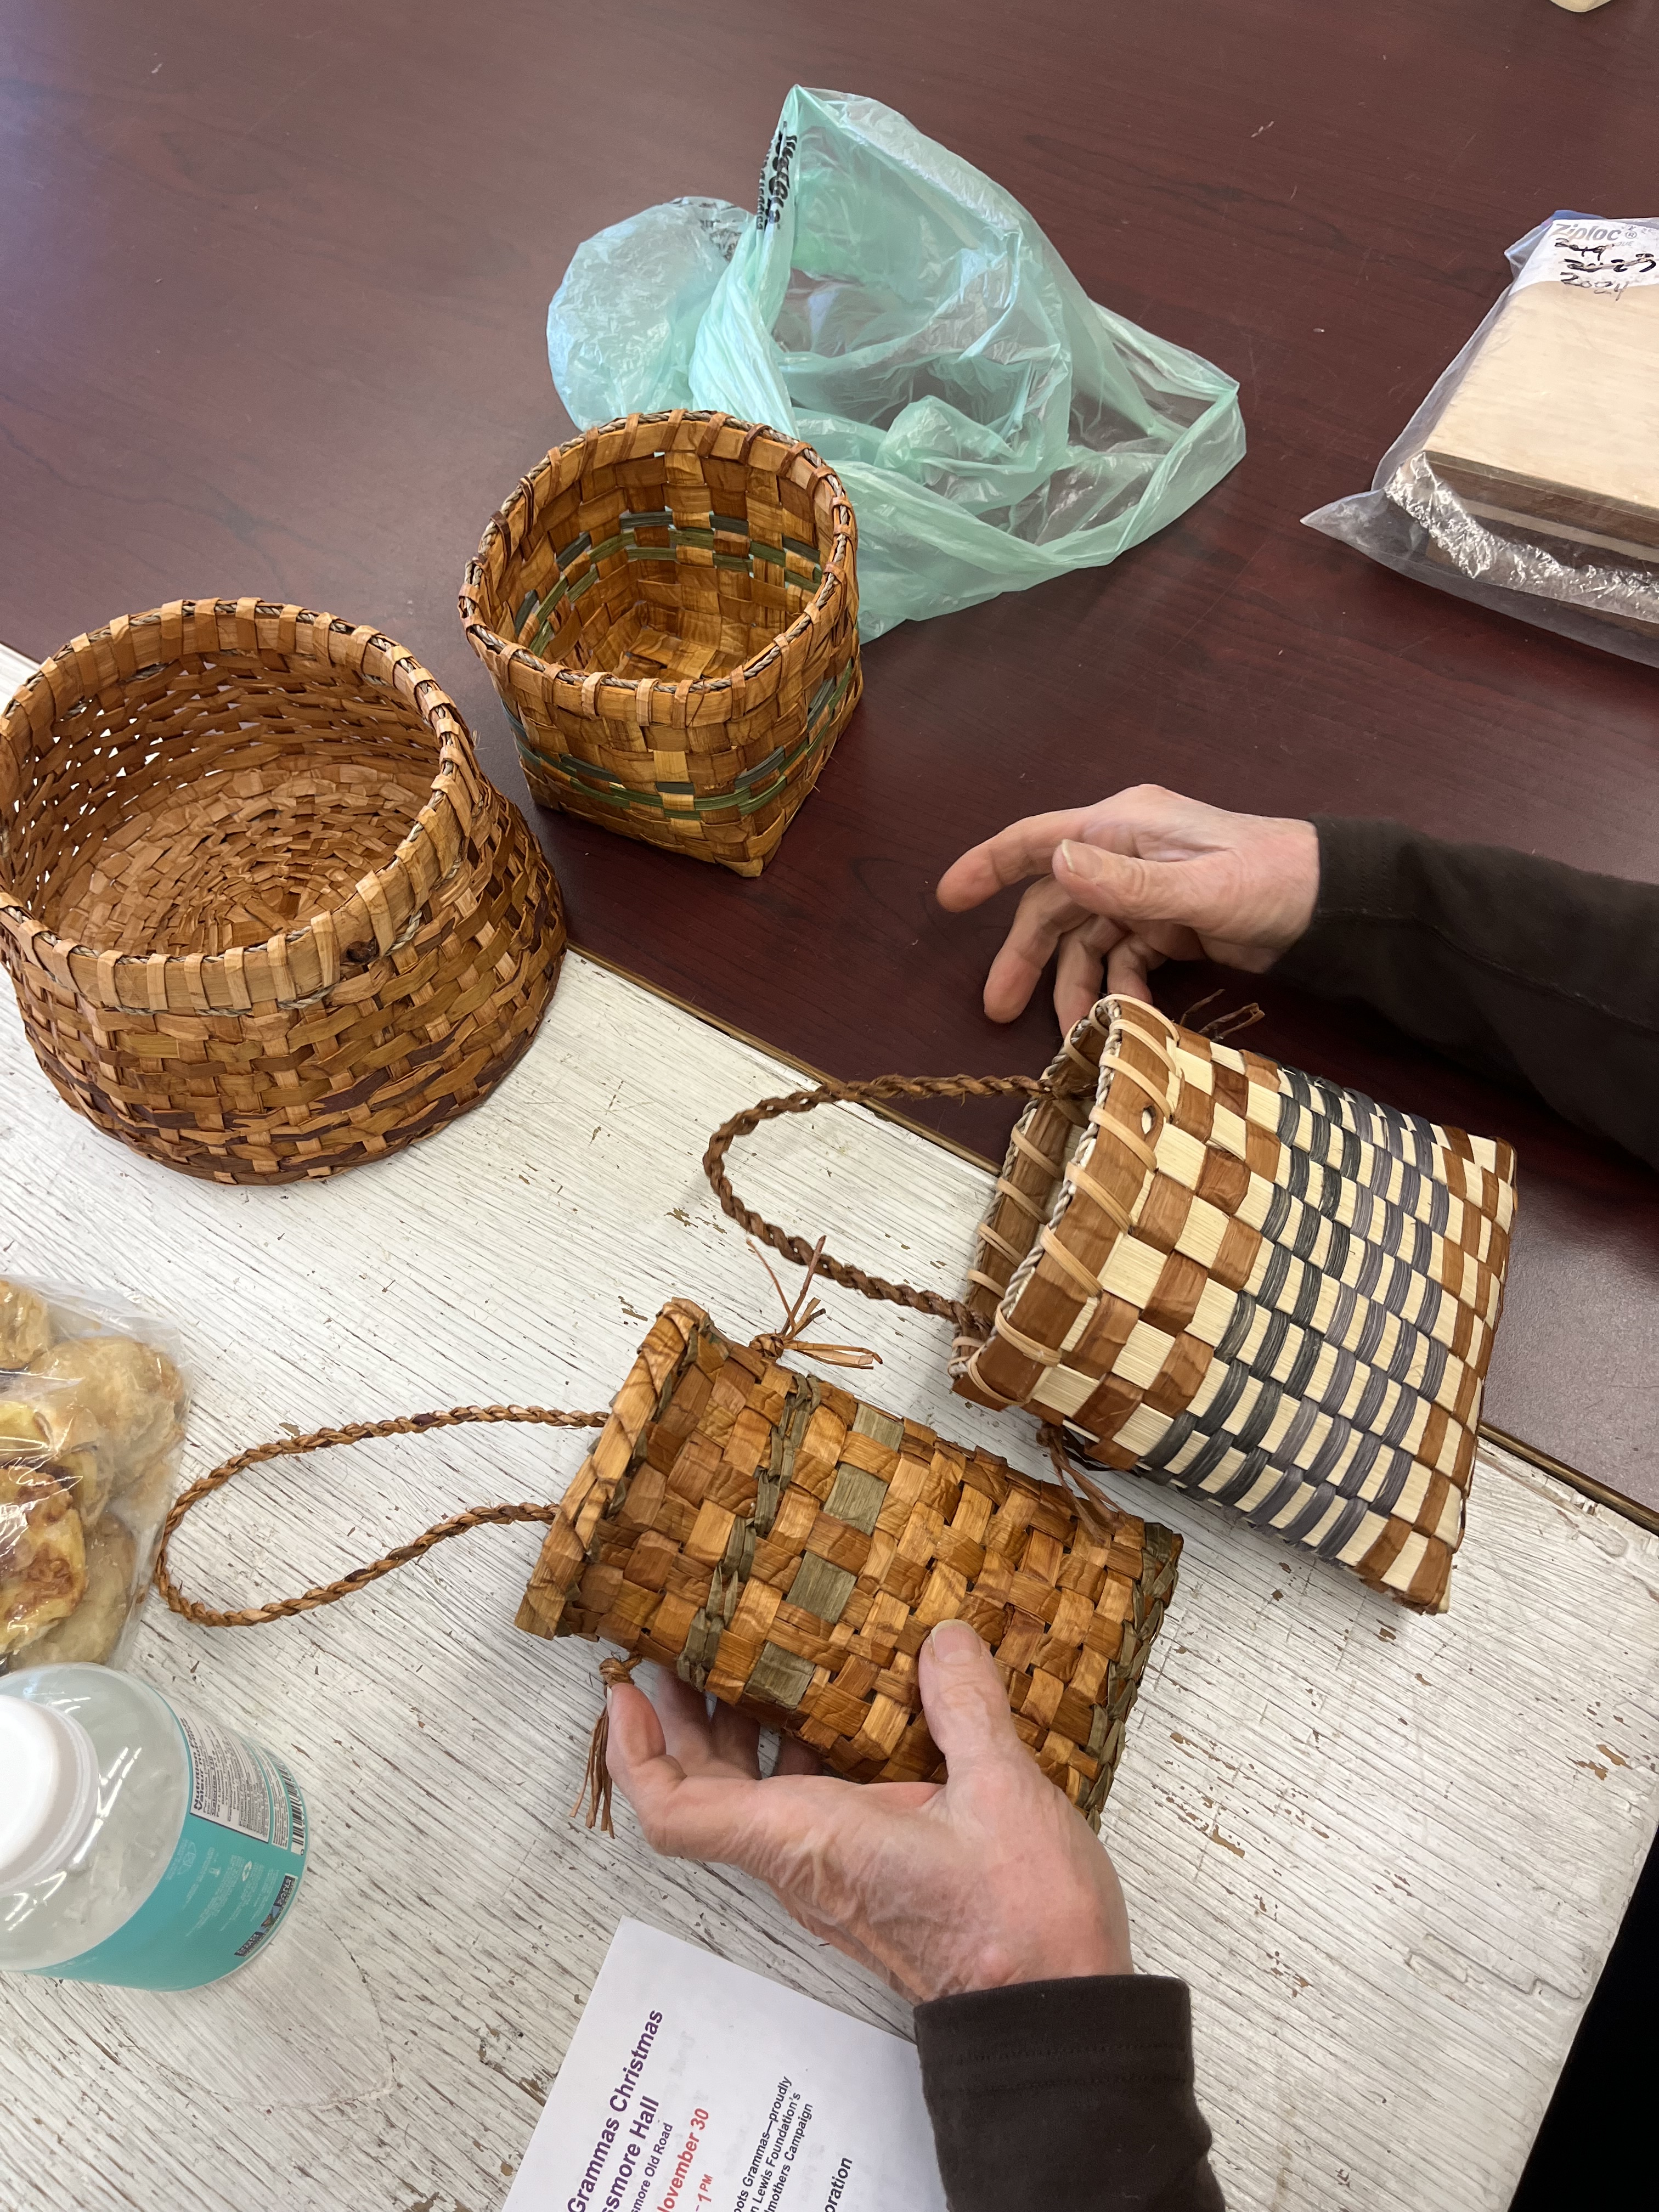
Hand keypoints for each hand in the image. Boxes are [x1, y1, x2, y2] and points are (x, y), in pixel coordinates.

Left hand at [604, 1618, 1132, 2002]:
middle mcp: (804, 1861)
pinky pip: (803, 1811)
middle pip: (704, 1794)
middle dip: (682, 1720)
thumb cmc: (1021, 1923)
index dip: (633, 1754)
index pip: (677, 1813)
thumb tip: (942, 1640)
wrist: (1052, 2016)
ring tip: (756, 1660)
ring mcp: (832, 1874)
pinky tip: (838, 1711)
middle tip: (685, 1648)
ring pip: (752, 1802)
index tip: (623, 1692)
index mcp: (810, 1839)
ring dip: (739, 1734)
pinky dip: (797, 1756)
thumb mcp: (1001, 1790)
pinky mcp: (866, 1877)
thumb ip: (964, 1706)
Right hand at [936, 783, 1319, 1031]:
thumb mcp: (1199, 887)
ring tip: (1072, 1034)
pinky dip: (1120, 989)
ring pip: (1087, 941)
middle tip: (999, 1009)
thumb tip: (1054, 865)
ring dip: (1076, 985)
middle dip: (1026, 957)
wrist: (1335, 905)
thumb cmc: (1272, 880)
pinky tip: (1125, 1019)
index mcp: (1124, 828)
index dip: (988, 866)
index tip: (947, 900)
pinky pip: (1124, 959)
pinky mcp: (1167, 924)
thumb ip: (1126, 883)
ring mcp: (1146, 891)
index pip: (1039, 841)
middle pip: (1054, 905)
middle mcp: (1125, 854)